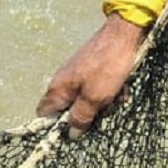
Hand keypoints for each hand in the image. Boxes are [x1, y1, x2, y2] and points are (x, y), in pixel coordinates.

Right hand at [36, 13, 147, 133]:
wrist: (123, 33)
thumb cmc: (107, 67)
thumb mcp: (95, 98)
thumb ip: (80, 117)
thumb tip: (71, 134)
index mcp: (57, 90)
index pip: (43, 115)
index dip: (56, 126)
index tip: (75, 130)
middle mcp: (62, 83)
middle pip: (67, 109)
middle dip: (87, 114)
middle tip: (104, 111)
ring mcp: (76, 74)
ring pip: (84, 99)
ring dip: (101, 103)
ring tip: (118, 97)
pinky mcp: (89, 68)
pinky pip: (95, 88)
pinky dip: (107, 91)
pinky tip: (120, 87)